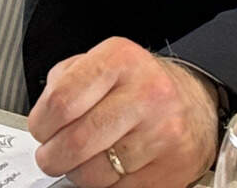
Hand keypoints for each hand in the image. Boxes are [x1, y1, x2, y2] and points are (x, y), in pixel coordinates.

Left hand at [29, 39, 220, 187]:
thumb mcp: (103, 63)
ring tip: (82, 159)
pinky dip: (105, 184)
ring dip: (77, 172)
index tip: (40, 130)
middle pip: (76, 141)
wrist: (195, 104)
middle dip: (52, 156)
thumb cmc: (140, 84)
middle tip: (50, 155)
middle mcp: (146, 94)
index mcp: (121, 60)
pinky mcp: (171, 170)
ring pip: (95, 173)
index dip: (41, 123)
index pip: (63, 100)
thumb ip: (66, 82)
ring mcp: (162, 134)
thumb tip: (41, 118)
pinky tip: (111, 166)